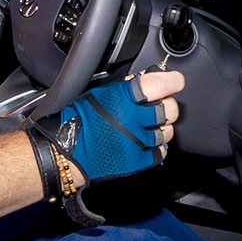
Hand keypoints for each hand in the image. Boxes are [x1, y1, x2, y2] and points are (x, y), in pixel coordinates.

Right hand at [42, 69, 183, 183]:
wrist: (65, 151)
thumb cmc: (79, 120)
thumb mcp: (100, 93)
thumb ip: (125, 88)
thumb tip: (147, 79)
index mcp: (123, 97)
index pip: (160, 84)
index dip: (173, 81)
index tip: (176, 81)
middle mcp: (132, 118)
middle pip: (169, 109)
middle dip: (168, 106)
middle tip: (160, 107)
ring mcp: (135, 141)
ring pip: (167, 132)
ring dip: (162, 128)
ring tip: (149, 128)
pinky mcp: (135, 161)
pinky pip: (160, 153)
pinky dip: (157, 148)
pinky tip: (147, 144)